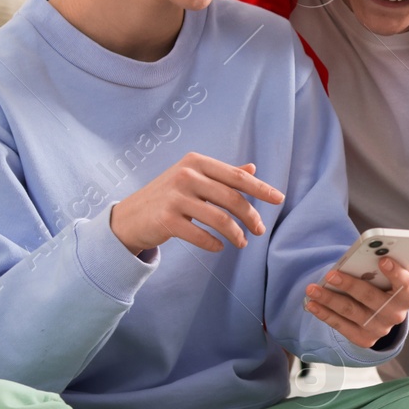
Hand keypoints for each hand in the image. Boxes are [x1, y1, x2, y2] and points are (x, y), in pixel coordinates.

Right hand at [109, 153, 284, 254]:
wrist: (129, 217)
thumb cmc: (167, 196)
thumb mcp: (192, 178)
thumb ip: (222, 174)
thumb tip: (252, 168)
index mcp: (196, 162)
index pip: (236, 176)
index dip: (260, 189)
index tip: (279, 199)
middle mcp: (185, 175)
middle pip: (231, 198)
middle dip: (251, 216)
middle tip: (260, 230)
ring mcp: (175, 197)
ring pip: (219, 219)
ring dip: (236, 234)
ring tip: (242, 243)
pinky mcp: (166, 219)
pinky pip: (201, 235)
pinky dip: (214, 244)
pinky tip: (219, 247)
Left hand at [304, 257, 408, 348]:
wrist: (383, 314)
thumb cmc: (387, 285)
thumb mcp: (394, 273)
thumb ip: (396, 262)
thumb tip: (395, 250)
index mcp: (408, 296)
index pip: (406, 286)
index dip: (396, 274)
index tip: (382, 260)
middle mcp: (395, 315)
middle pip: (372, 299)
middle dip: (350, 285)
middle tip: (331, 275)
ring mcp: (379, 329)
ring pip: (351, 312)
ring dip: (329, 299)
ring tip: (312, 289)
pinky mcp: (364, 339)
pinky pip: (341, 326)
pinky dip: (325, 314)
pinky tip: (312, 304)